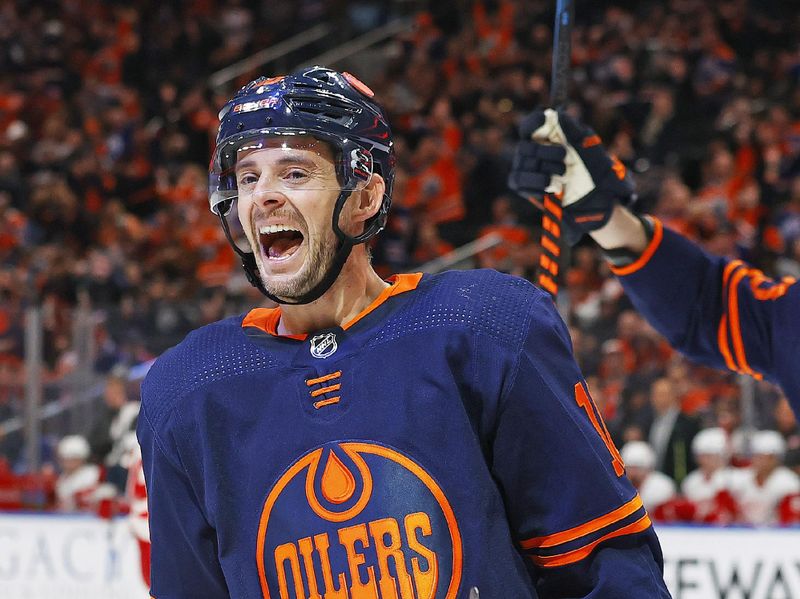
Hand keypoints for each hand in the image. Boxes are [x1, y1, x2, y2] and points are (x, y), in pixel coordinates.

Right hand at [508, 108, 635, 243]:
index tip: (543, 121)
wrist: (594, 195)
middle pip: (525, 146)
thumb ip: (571, 128)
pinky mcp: (522, 185)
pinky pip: (519, 181)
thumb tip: (553, 114)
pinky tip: (552, 186)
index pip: (530, 124)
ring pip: (523, 165)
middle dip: (546, 152)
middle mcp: (532, 149)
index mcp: (546, 135)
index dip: (533, 122)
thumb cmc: (592, 166)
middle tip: (565, 156)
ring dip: (546, 170)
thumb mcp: (587, 144)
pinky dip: (536, 184)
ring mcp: (524, 167)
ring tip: (563, 176)